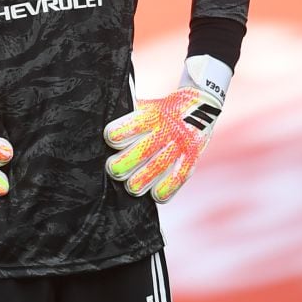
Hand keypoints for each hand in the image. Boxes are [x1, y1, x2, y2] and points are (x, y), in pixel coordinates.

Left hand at [103, 85, 221, 202]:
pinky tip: (156, 196)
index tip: (109, 139)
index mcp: (154, 114)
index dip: (120, 133)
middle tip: (113, 169)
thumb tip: (102, 130)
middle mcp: (168, 129)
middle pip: (145, 149)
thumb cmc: (163, 110)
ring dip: (144, 179)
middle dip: (126, 162)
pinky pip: (180, 175)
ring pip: (161, 165)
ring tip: (131, 187)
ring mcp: (181, 144)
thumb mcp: (148, 106)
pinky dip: (168, 188)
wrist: (200, 106)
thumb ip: (130, 118)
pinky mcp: (192, 157)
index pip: (135, 124)